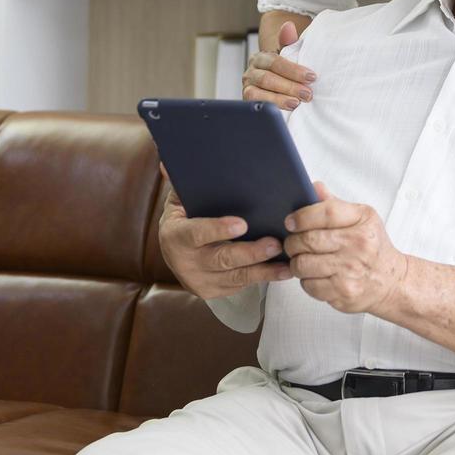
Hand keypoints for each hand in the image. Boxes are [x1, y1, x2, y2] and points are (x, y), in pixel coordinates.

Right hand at [157, 172, 292, 298]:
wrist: (175, 256)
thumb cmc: (183, 221)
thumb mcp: (178, 203)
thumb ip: (180, 184)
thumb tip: (167, 162)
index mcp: (175, 236)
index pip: (197, 233)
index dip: (218, 229)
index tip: (242, 224)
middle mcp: (186, 263)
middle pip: (222, 260)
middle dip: (250, 253)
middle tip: (274, 244)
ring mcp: (200, 281)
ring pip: (235, 278)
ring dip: (263, 271)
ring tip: (286, 263)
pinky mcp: (213, 292)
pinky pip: (240, 286)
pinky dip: (261, 278)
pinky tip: (280, 271)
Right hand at [242, 21, 316, 110]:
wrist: (275, 92)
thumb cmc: (284, 74)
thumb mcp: (288, 57)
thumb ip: (289, 43)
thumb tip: (289, 26)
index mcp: (261, 58)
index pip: (275, 62)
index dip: (294, 70)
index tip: (311, 77)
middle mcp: (251, 72)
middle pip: (267, 78)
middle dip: (289, 86)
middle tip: (307, 94)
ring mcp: (247, 88)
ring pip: (258, 93)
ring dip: (279, 99)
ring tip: (296, 103)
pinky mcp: (247, 103)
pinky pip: (254, 105)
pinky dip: (269, 108)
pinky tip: (283, 112)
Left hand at [283, 182, 408, 314]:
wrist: (390, 281)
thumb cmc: (372, 247)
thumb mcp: (361, 218)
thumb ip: (335, 205)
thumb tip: (314, 187)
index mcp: (363, 220)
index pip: (326, 212)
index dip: (302, 216)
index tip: (291, 222)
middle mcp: (359, 244)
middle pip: (309, 240)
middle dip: (292, 242)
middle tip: (292, 243)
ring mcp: (351, 270)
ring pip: (303, 264)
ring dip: (297, 262)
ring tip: (303, 259)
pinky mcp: (344, 292)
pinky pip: (309, 285)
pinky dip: (307, 281)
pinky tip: (316, 275)